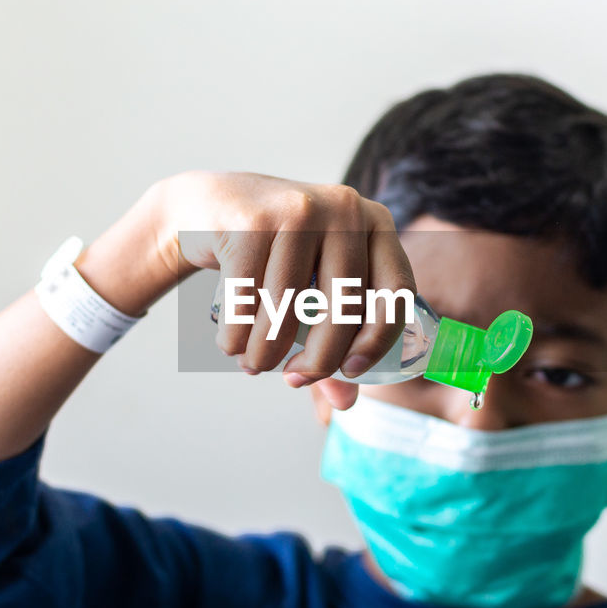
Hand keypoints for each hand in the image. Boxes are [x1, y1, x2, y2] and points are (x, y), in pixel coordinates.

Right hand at [147, 171, 415, 408]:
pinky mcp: (253, 220)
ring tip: (254, 364)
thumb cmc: (274, 255)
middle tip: (293, 379)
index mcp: (375, 223)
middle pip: (343, 307)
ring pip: (289, 307)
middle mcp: (345, 209)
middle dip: (317, 360)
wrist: (211, 205)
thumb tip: (346, 402)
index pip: (396, 291)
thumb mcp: (312, 289)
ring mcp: (299, 208)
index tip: (351, 373)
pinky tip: (231, 344)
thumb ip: (332, 341)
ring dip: (267, 352)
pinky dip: (237, 334)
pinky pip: (247, 298)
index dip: (377, 339)